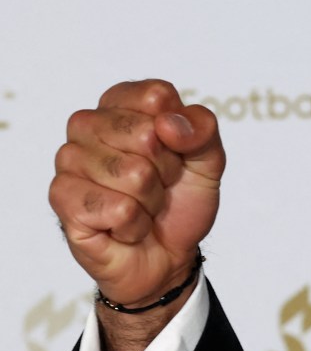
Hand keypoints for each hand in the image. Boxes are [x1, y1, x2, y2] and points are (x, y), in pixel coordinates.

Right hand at [51, 80, 225, 311]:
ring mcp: (70, 161)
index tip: (176, 152)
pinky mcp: (62, 198)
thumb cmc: (179, 201)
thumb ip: (202, 130)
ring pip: (133, 174)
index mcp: (121, 105)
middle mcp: (88, 126)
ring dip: (150, 200)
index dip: (180, 133)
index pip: (156, 95)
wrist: (169, 255)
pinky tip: (125, 226)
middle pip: (145, 134)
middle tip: (158, 184)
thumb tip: (168, 123)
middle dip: (166, 170)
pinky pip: (119, 208)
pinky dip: (136, 224)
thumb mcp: (208, 160)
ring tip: (141, 205)